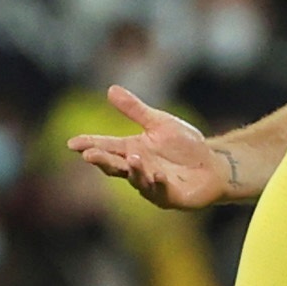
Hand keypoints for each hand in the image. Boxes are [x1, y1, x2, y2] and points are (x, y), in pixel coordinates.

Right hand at [64, 87, 231, 210]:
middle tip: (89, 155)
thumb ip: (135, 110)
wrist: (213, 165)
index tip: (72, 143)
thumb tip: (111, 89)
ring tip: (133, 158)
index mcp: (132, 149)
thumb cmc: (185, 145)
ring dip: (134, 170)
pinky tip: (158, 175)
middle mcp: (138, 168)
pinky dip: (158, 183)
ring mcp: (151, 184)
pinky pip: (161, 191)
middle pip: (115, 165)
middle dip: (102, 160)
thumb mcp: (160, 123)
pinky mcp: (169, 196)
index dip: (89, 144)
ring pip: (137, 179)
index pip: (106, 146)